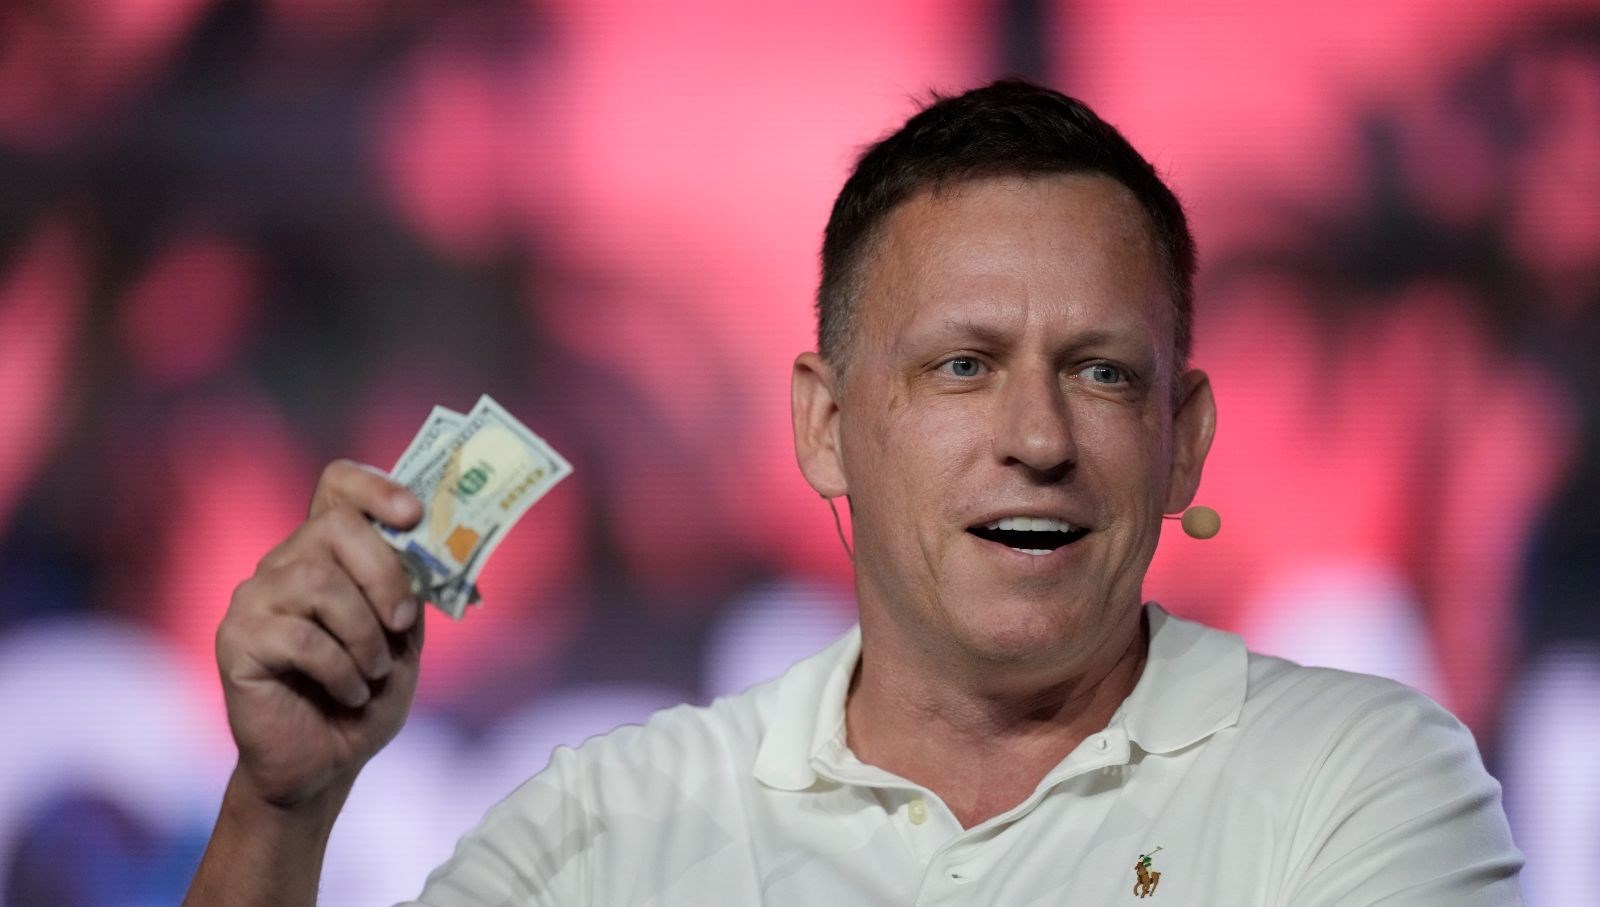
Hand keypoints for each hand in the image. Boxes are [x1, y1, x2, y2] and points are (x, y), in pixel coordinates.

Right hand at [215, 459, 424, 808]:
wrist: (326, 763)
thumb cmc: (368, 692)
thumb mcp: (404, 634)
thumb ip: (410, 585)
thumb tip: (436, 543)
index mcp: (326, 552)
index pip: (337, 485)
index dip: (375, 487)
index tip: (413, 515)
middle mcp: (284, 563)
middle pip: (334, 527)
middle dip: (384, 576)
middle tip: (402, 624)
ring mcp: (254, 598)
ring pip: (320, 583)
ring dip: (364, 635)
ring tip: (374, 672)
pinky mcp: (236, 640)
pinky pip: (301, 637)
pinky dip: (341, 670)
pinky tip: (350, 693)